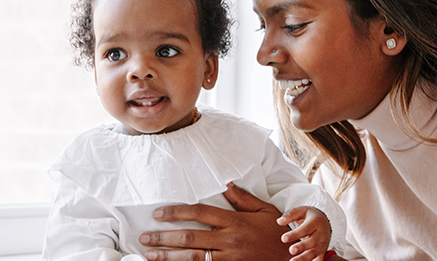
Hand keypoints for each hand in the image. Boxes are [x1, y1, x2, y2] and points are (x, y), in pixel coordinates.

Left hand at [139, 182, 292, 260]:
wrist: (292, 257)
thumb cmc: (278, 232)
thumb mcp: (264, 210)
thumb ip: (243, 198)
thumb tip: (225, 183)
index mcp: (235, 221)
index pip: (199, 213)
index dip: (176, 212)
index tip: (158, 214)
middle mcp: (229, 240)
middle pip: (190, 237)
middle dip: (164, 237)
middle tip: (144, 236)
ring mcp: (229, 259)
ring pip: (192, 258)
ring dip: (168, 256)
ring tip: (149, 254)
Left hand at [277, 206, 331, 260]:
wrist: (324, 221)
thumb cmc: (309, 216)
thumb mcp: (301, 211)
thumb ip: (290, 215)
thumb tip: (279, 221)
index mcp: (315, 222)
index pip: (305, 229)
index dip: (295, 234)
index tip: (283, 238)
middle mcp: (321, 234)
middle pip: (311, 242)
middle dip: (301, 247)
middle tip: (291, 250)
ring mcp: (322, 244)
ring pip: (314, 253)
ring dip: (304, 258)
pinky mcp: (322, 252)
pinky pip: (317, 260)